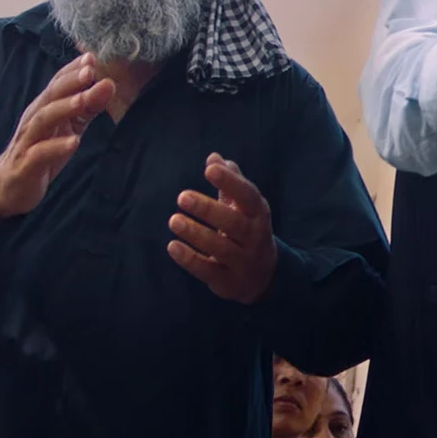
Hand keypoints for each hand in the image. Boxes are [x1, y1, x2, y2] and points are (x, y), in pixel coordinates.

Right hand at [0, 53, 114, 217]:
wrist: (11, 185)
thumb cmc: (42, 150)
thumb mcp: (68, 127)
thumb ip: (87, 108)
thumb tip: (108, 84)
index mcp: (44, 108)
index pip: (58, 83)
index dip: (73, 69)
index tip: (92, 56)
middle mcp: (34, 119)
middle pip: (51, 96)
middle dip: (70, 82)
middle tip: (90, 71)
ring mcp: (28, 141)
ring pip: (44, 119)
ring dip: (65, 108)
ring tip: (84, 100)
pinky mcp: (26, 164)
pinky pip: (40, 153)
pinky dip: (57, 146)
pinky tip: (74, 142)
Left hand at [167, 155, 278, 303]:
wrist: (264, 276)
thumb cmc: (248, 232)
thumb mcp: (246, 209)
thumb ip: (231, 183)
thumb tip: (214, 157)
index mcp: (259, 215)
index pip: (248, 196)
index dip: (231, 182)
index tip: (209, 169)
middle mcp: (254, 237)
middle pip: (233, 222)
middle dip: (208, 209)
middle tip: (182, 196)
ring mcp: (242, 261)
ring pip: (220, 247)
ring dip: (196, 233)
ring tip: (174, 220)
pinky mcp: (227, 281)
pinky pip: (207, 270)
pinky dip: (189, 259)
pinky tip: (172, 246)